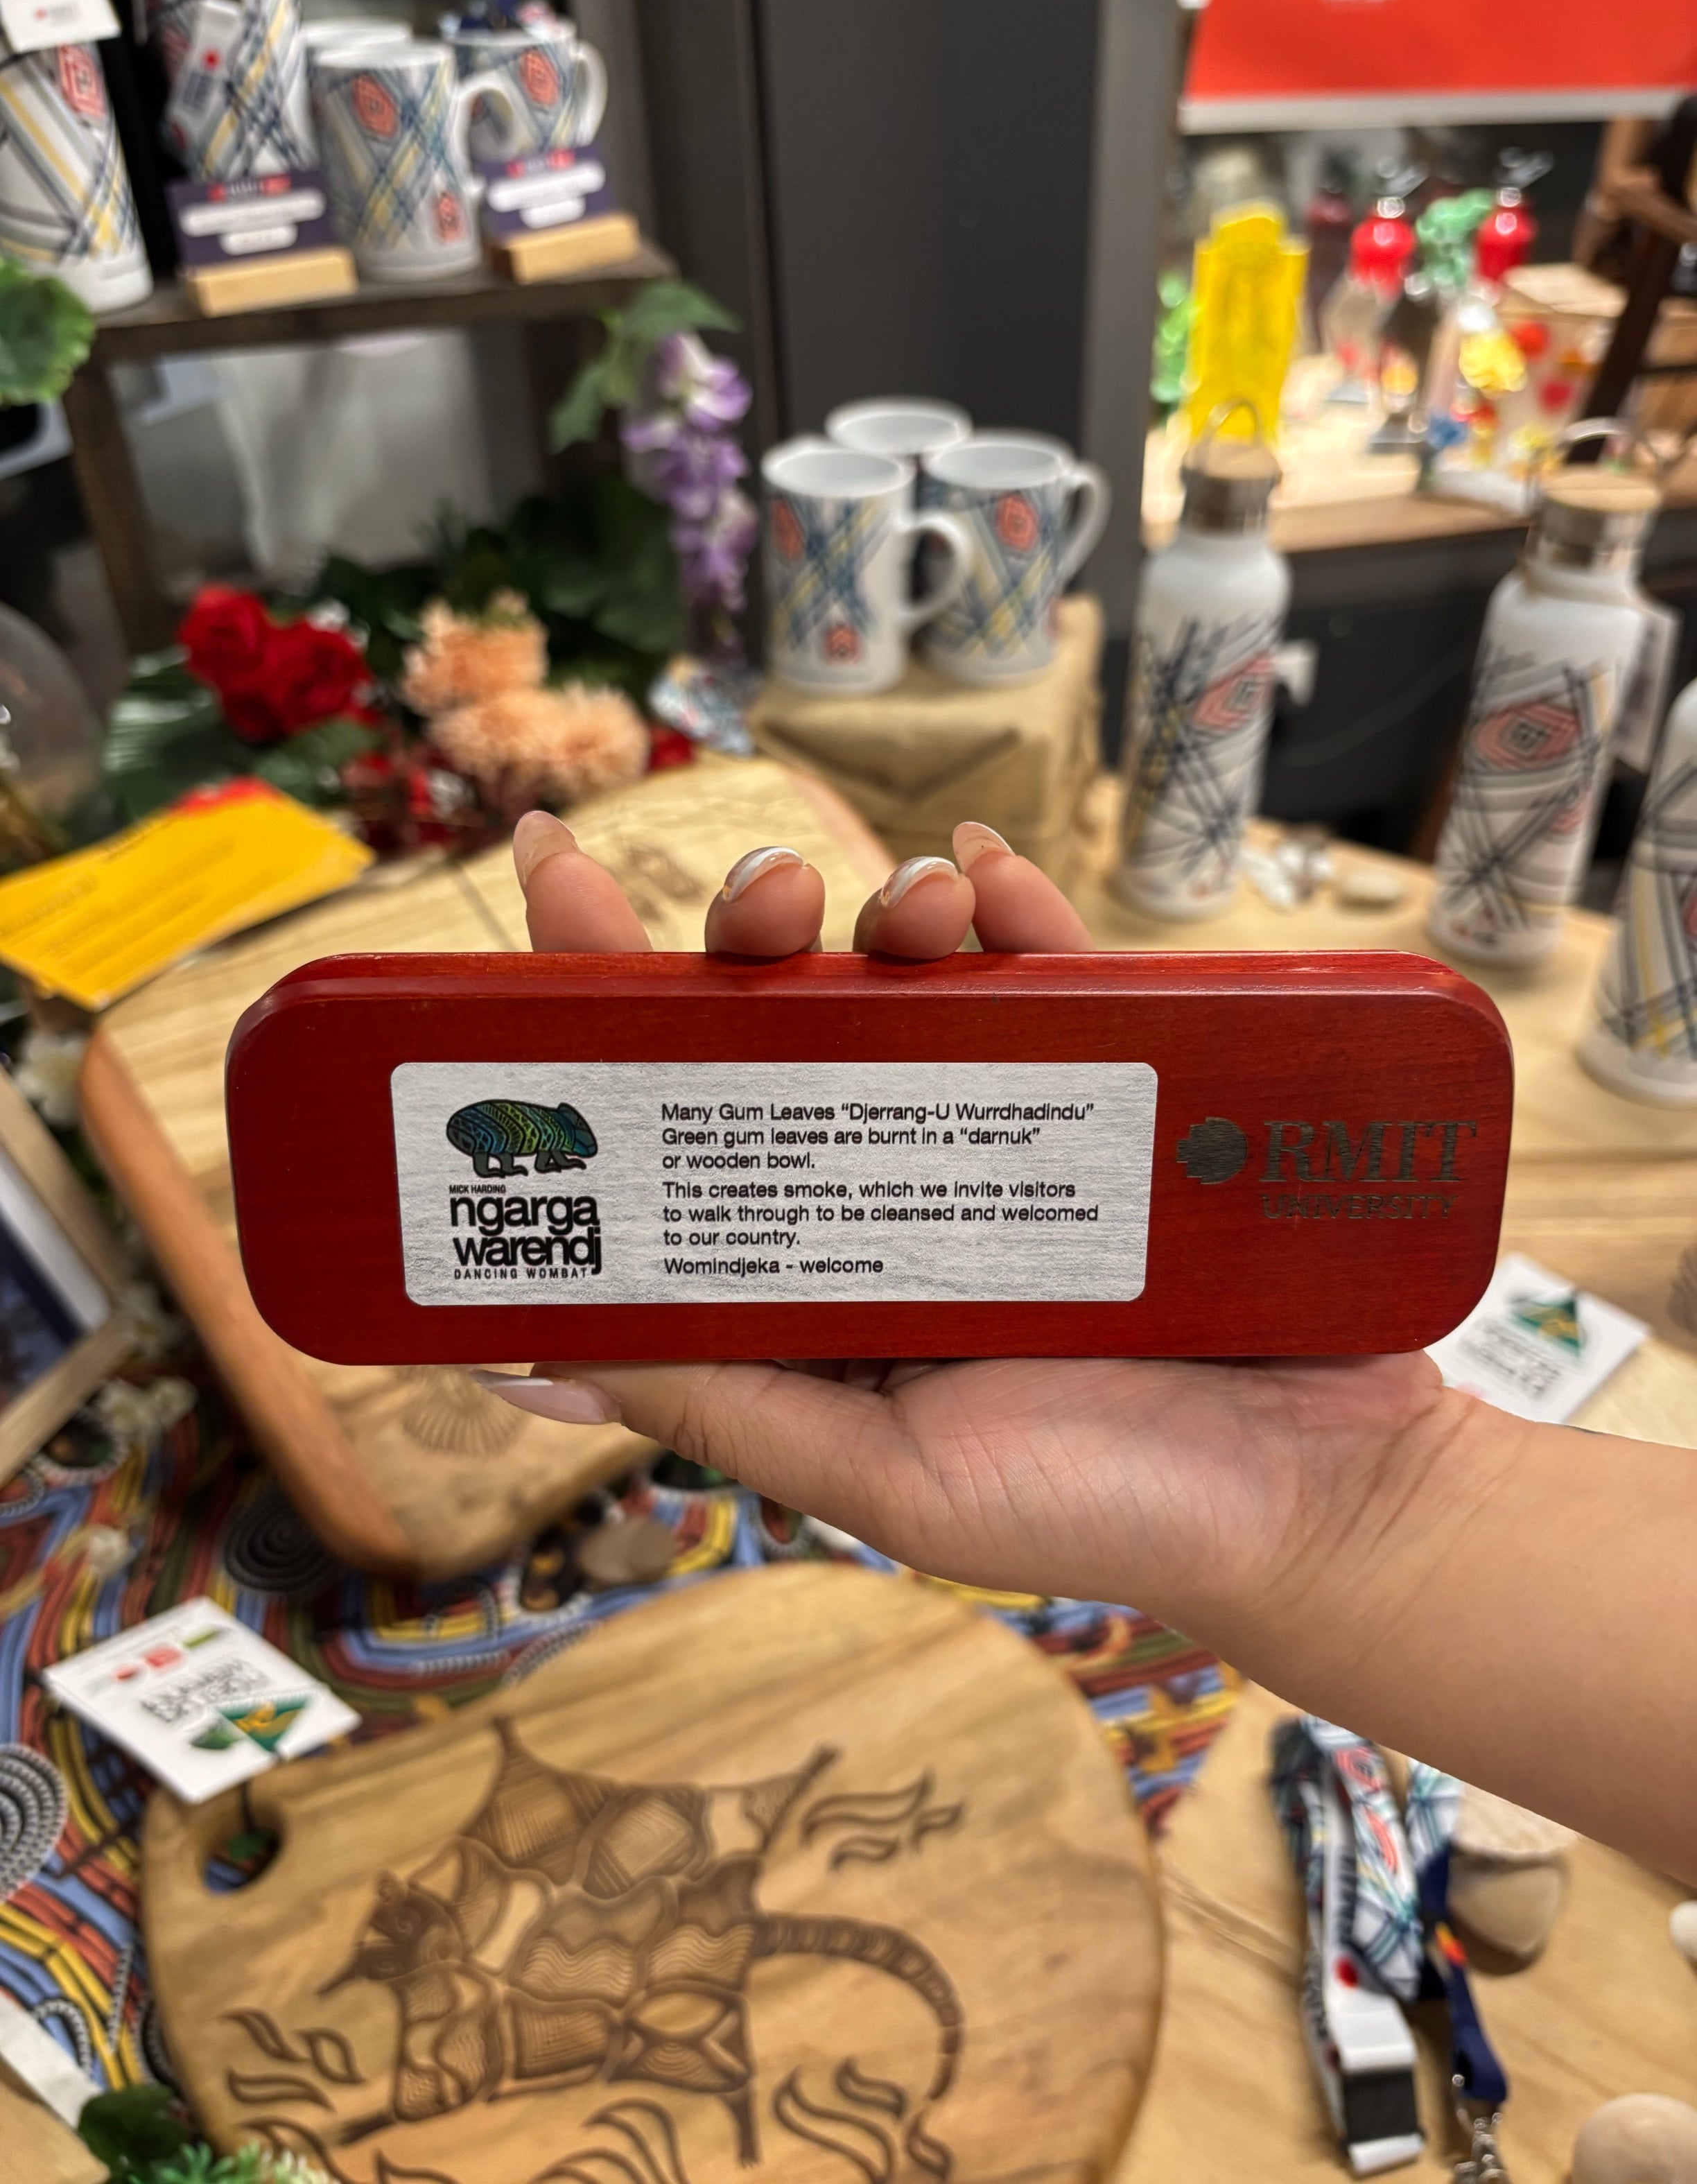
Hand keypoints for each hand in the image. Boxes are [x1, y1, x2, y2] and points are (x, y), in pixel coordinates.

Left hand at [485, 810, 1469, 1656]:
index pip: (673, 1125)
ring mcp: (1006, 1133)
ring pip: (913, 981)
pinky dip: (1016, 907)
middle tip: (767, 897)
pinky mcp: (1122, 1097)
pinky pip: (1054, 975)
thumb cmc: (1099, 1512)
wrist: (1323, 1497)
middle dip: (748, 931)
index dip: (595, 1005)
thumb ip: (721, 1401)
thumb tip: (523, 1353)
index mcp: (815, 1277)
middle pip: (783, 1025)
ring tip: (920, 898)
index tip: (545, 873)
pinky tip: (992, 872)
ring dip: (889, 908)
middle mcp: (891, 1188)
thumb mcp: (883, 1474)